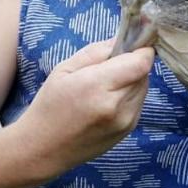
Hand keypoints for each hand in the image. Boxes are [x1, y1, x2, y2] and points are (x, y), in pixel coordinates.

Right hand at [26, 40, 153, 175]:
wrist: (44, 148)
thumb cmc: (49, 105)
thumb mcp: (65, 69)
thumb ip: (97, 51)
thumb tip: (123, 38)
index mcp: (97, 86)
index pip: (141, 62)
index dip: (141, 49)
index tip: (132, 43)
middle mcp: (116, 105)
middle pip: (144, 73)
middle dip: (133, 62)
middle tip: (112, 63)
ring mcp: (125, 121)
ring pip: (144, 87)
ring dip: (132, 79)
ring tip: (107, 83)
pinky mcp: (128, 130)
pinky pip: (138, 102)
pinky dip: (129, 94)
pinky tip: (107, 99)